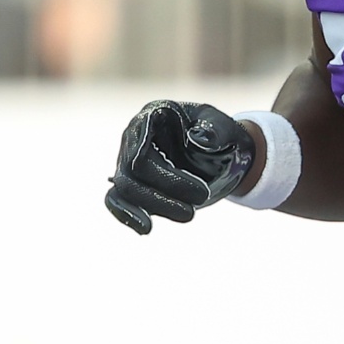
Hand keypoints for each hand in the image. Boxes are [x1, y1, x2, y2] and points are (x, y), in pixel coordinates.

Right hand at [104, 101, 256, 232]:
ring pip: (125, 189)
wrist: (222, 154)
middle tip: (201, 200)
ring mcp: (130, 162)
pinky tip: (145, 229)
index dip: (159, 168)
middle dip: (165, 190)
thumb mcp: (226, 128)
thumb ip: (216, 131)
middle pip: (132, 170)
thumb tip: (199, 139)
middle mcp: (136, 137)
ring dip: (152, 206)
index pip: (141, 142)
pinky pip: (118, 201)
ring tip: (187, 217)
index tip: (192, 187)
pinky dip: (128, 215)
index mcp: (154, 115)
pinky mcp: (134, 185)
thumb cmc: (221, 136)